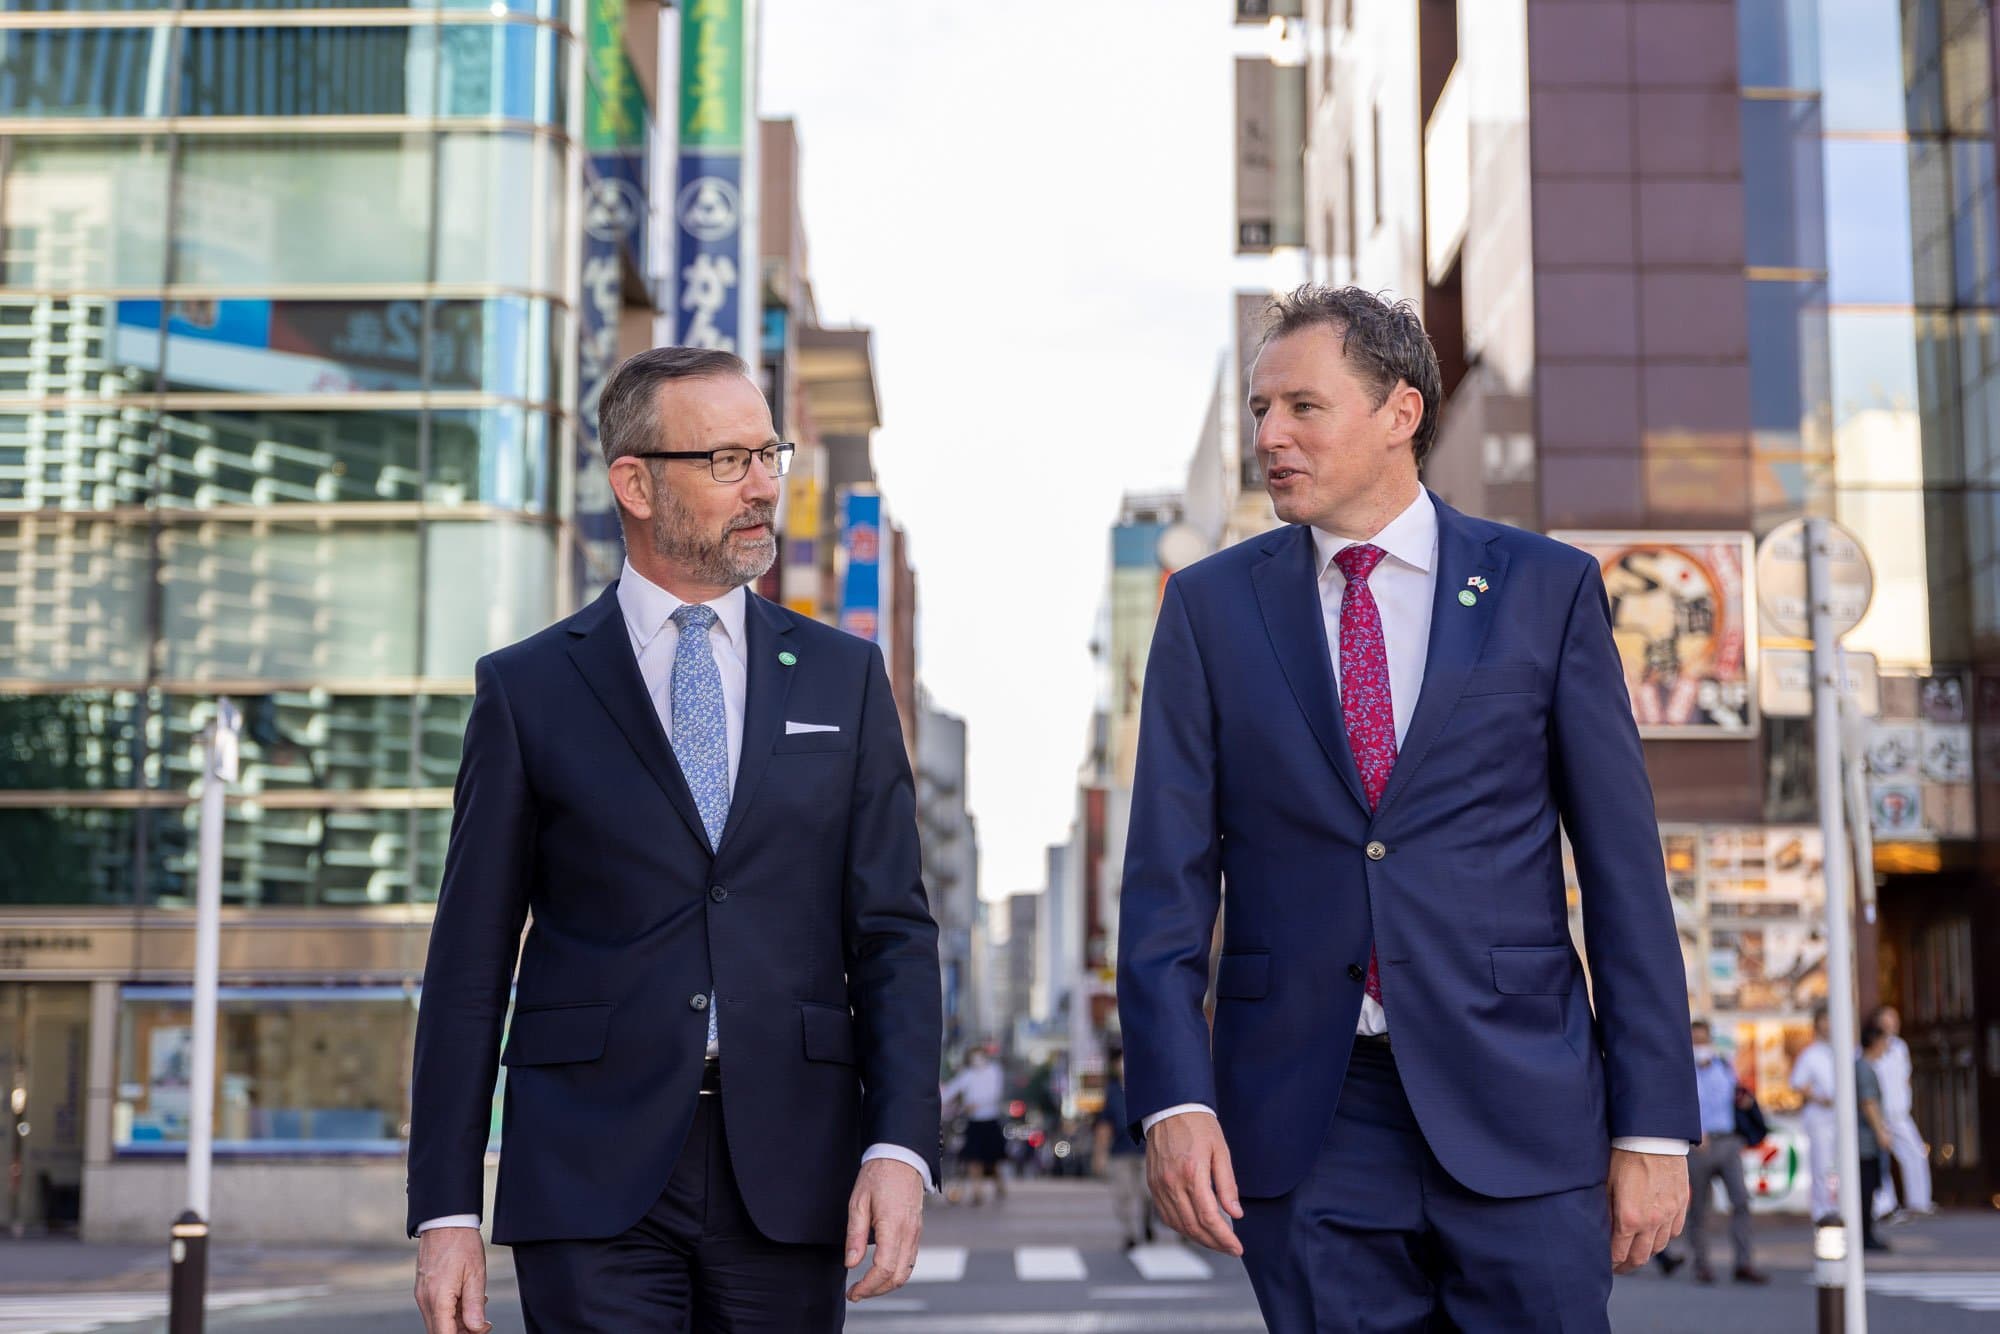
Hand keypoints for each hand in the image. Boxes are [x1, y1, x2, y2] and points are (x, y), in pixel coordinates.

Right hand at [414, 1226, 490, 1333]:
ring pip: (438, 1321)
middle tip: (484, 1322)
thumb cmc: (462, 1244)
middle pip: (440, 1331)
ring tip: (479, 1303)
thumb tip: (476, 1329)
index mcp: (437, 1299)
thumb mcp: (475, 1275)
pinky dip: (452, 1309)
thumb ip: (474, 1306)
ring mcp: (422, 1294)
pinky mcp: (424, 1288)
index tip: (479, 1332)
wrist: (445, 1221)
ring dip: (458, 1320)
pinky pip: (436, 1308)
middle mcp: (425, 1300)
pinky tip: (467, 1297)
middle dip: (462, 1331)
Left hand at [845, 1158, 924, 1300]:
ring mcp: (916, 1233)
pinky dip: (896, 1272)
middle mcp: (909, 1233)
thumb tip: (851, 1263)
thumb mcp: (858, 1202)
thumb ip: (855, 1235)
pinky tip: (880, 1270)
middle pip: (898, 1277)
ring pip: (906, 1272)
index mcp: (894, 1227)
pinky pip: (910, 1260)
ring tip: (866, 1285)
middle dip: (876, 1291)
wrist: (901, 1157)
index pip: (884, 1270)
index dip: (867, 1287)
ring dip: (886, 1284)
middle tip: (856, 1293)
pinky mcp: (917, 1231)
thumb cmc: (878, 1175)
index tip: (853, 1292)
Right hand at [1144, 1111, 1243, 1255]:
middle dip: (1214, 1243)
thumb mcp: (1221, 1151)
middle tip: (1230, 1249)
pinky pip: (1166, 1215)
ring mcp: (1159, 1185)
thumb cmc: (1199, 1126)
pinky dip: (1181, 1227)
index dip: (1224, 1237)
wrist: (1169, 1109)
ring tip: (1216, 1242)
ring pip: (1178, 1224)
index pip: (1208, 1217)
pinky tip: (1195, 1229)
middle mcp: (1172, 1182)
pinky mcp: (1152, 1185)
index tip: (1237, 1247)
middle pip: (1193, 1226)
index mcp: (1192, 1172)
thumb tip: (1236, 1214)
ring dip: (1198, 1238)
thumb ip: (1227, 1184)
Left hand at [1607, 1148, 1688, 1274]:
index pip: (1619, 1254)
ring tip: (1634, 1250)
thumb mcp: (1606, 1184)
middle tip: (1618, 1266)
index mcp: (1629, 1218)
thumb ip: (1605, 1212)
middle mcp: (1652, 1222)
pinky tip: (1653, 1234)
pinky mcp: (1681, 1205)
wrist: (1653, 1136)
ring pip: (1659, 1247)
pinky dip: (1662, 1238)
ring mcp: (1670, 1215)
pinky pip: (1674, 1232)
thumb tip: (1600, 1233)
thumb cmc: (1623, 1156)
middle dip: (1627, 1265)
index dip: (1611, 1264)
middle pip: (1640, 1257)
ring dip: (1645, 1252)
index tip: (1604, 1264)